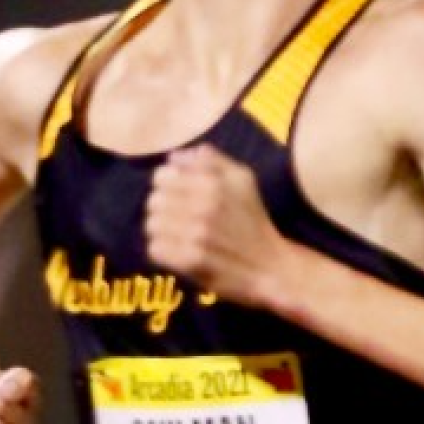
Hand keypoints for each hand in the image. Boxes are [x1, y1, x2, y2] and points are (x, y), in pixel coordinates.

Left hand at [145, 144, 282, 302]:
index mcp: (213, 182)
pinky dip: (164, 252)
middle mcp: (203, 206)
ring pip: (152, 225)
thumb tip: (173, 157)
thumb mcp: (242, 179)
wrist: (271, 266)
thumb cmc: (253, 220)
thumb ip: (210, 160)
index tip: (178, 197)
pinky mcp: (191, 261)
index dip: (167, 186)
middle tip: (179, 220)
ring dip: (163, 232)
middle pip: (153, 201)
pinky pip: (155, 249)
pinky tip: (180, 252)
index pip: (162, 176)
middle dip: (163, 210)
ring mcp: (196, 235)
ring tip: (179, 237)